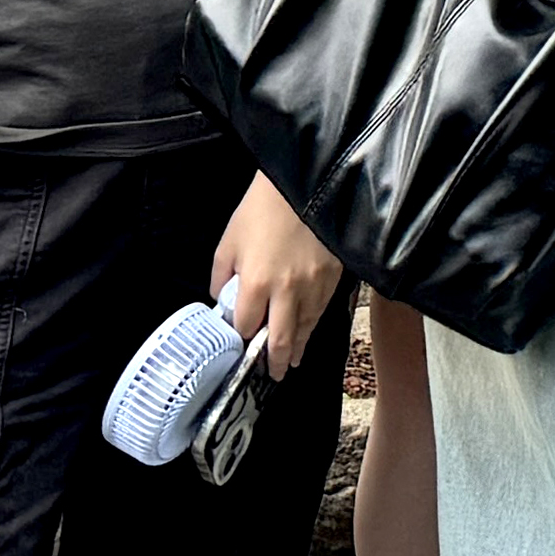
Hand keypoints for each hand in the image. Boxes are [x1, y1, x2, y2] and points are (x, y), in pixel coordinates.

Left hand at [216, 173, 340, 373]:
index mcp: (256, 283)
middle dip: (276, 363)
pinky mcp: (334, 276)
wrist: (303, 181)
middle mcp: (287, 291)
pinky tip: (309, 328)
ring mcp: (314, 285)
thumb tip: (224, 299)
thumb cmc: (261, 208)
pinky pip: (323, 309)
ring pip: (306, 328)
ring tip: (293, 359)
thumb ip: (221, 276)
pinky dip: (314, 323)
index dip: (242, 337)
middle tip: (274, 374)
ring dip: (298, 347)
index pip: (247, 327)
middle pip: (281, 341)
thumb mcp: (229, 240)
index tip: (241, 342)